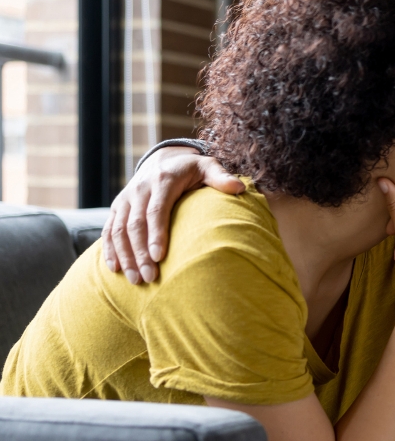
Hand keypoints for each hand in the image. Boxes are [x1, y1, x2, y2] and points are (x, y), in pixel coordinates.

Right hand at [102, 146, 244, 282]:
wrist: (163, 160)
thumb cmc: (192, 170)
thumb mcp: (207, 167)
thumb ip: (221, 177)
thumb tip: (239, 188)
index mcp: (162, 180)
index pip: (156, 210)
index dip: (156, 233)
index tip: (159, 257)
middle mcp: (139, 189)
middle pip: (135, 224)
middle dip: (140, 253)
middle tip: (149, 277)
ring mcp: (125, 199)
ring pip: (118, 230)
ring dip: (125, 256)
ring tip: (136, 280)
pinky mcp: (117, 207)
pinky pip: (109, 230)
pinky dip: (110, 250)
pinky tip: (116, 269)